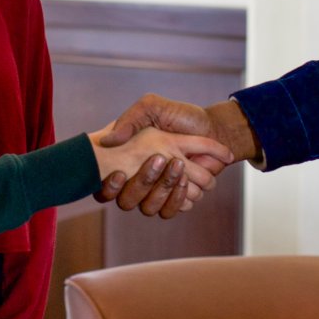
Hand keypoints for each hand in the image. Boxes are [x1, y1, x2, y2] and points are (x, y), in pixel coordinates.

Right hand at [95, 94, 255, 217]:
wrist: (214, 128)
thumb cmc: (180, 116)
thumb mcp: (152, 107)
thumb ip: (130, 119)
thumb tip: (107, 141)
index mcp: (126, 159)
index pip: (104, 185)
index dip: (109, 186)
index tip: (121, 172)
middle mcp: (137, 178)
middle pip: (127, 200)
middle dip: (143, 182)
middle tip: (161, 159)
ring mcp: (156, 191)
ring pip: (148, 208)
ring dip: (163, 187)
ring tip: (178, 165)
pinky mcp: (174, 198)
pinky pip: (169, 211)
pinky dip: (177, 197)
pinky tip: (185, 180)